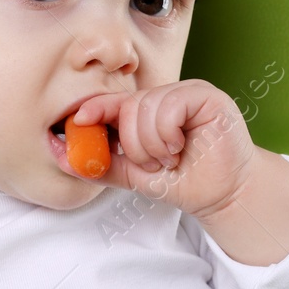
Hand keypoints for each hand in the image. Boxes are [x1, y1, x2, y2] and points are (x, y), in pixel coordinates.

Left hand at [65, 79, 255, 220]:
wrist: (222, 196)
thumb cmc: (185, 182)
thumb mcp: (135, 174)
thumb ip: (103, 165)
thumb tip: (66, 158)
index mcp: (149, 110)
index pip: (115, 102)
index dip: (95, 109)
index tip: (77, 122)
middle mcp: (167, 96)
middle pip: (128, 106)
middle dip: (134, 144)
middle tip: (154, 163)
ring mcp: (187, 92)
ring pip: (147, 107)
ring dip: (153, 144)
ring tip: (171, 158)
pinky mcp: (206, 95)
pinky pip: (170, 106)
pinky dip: (168, 134)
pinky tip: (180, 148)